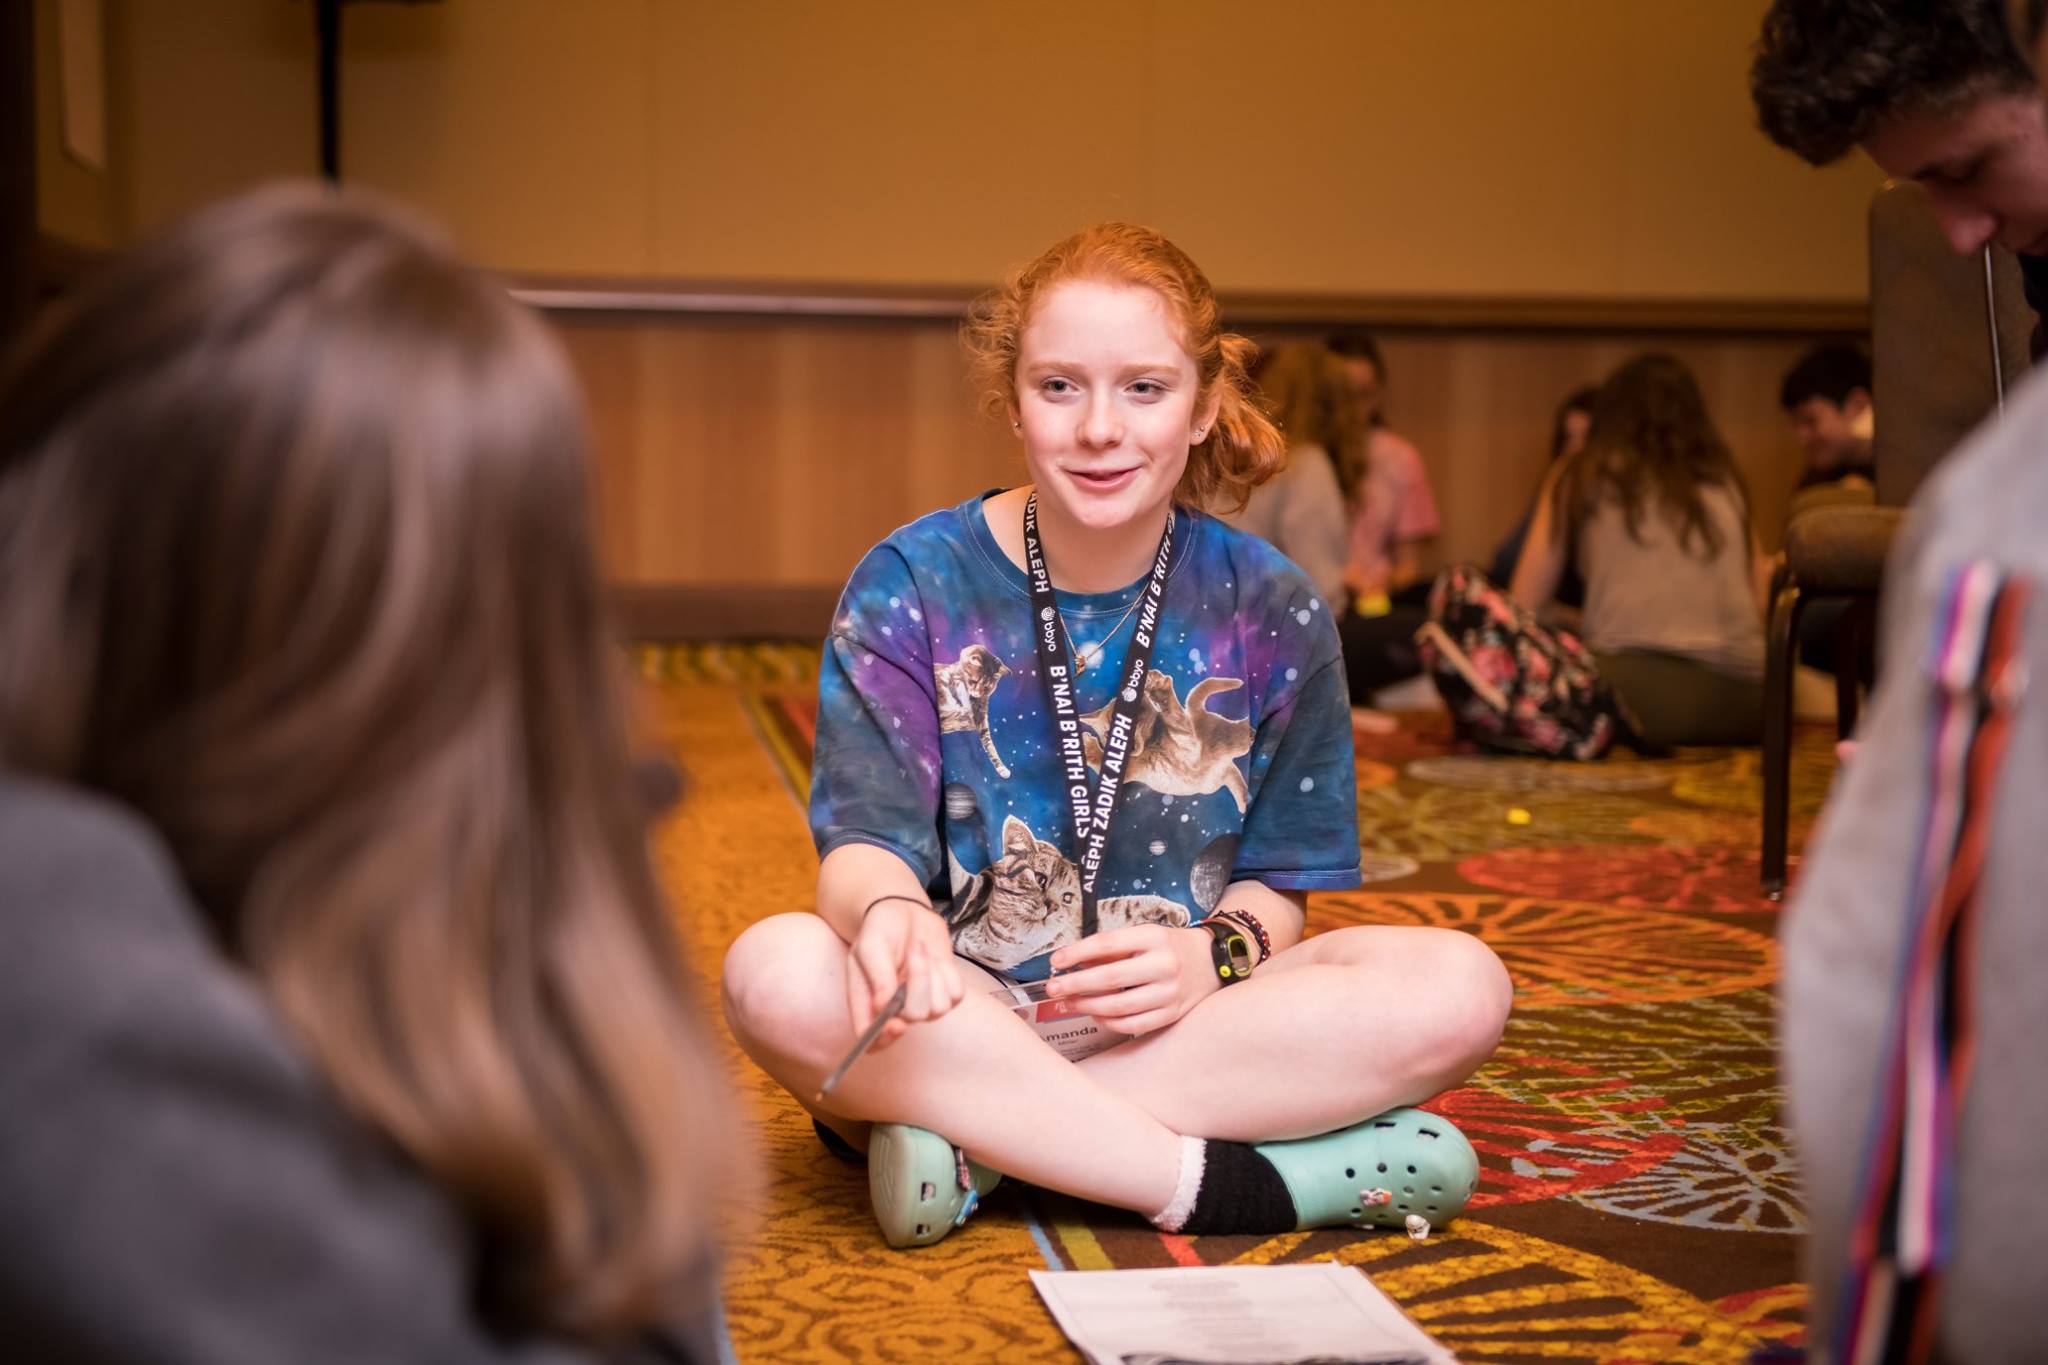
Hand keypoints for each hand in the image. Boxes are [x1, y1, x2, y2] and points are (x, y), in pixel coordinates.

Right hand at [846, 897, 965, 1049]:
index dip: (885, 1038)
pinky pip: (956, 996)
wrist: (903, 911)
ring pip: (938, 1008)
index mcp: (868, 1004)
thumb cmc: (880, 930)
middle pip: (913, 1017)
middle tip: (913, 951)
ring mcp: (923, 1003)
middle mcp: (895, 1010)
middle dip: (918, 982)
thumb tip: (884, 1005)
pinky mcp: (945, 994)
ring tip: (919, 950)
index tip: (897, 1024)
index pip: (873, 1040)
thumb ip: (877, 974)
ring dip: (932, 973)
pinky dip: (948, 974)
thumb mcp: (869, 945)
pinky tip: (935, 960)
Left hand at [1045, 924, 1219, 1035]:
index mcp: (1154, 937)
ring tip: (1069, 1002)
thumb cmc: (1170, 947)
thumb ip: (1112, 950)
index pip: (1108, 943)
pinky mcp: (1172, 1014)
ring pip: (1119, 1006)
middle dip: (1076, 984)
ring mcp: (1170, 993)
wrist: (1213, 962)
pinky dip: (1109, 1022)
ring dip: (1087, 1005)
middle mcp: (1164, 965)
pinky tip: (1096, 1014)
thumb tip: (1073, 963)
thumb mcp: (1144, 937)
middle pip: (1111, 977)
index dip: (1077, 952)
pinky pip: (1134, 1024)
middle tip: (1052, 988)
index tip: (1056, 960)